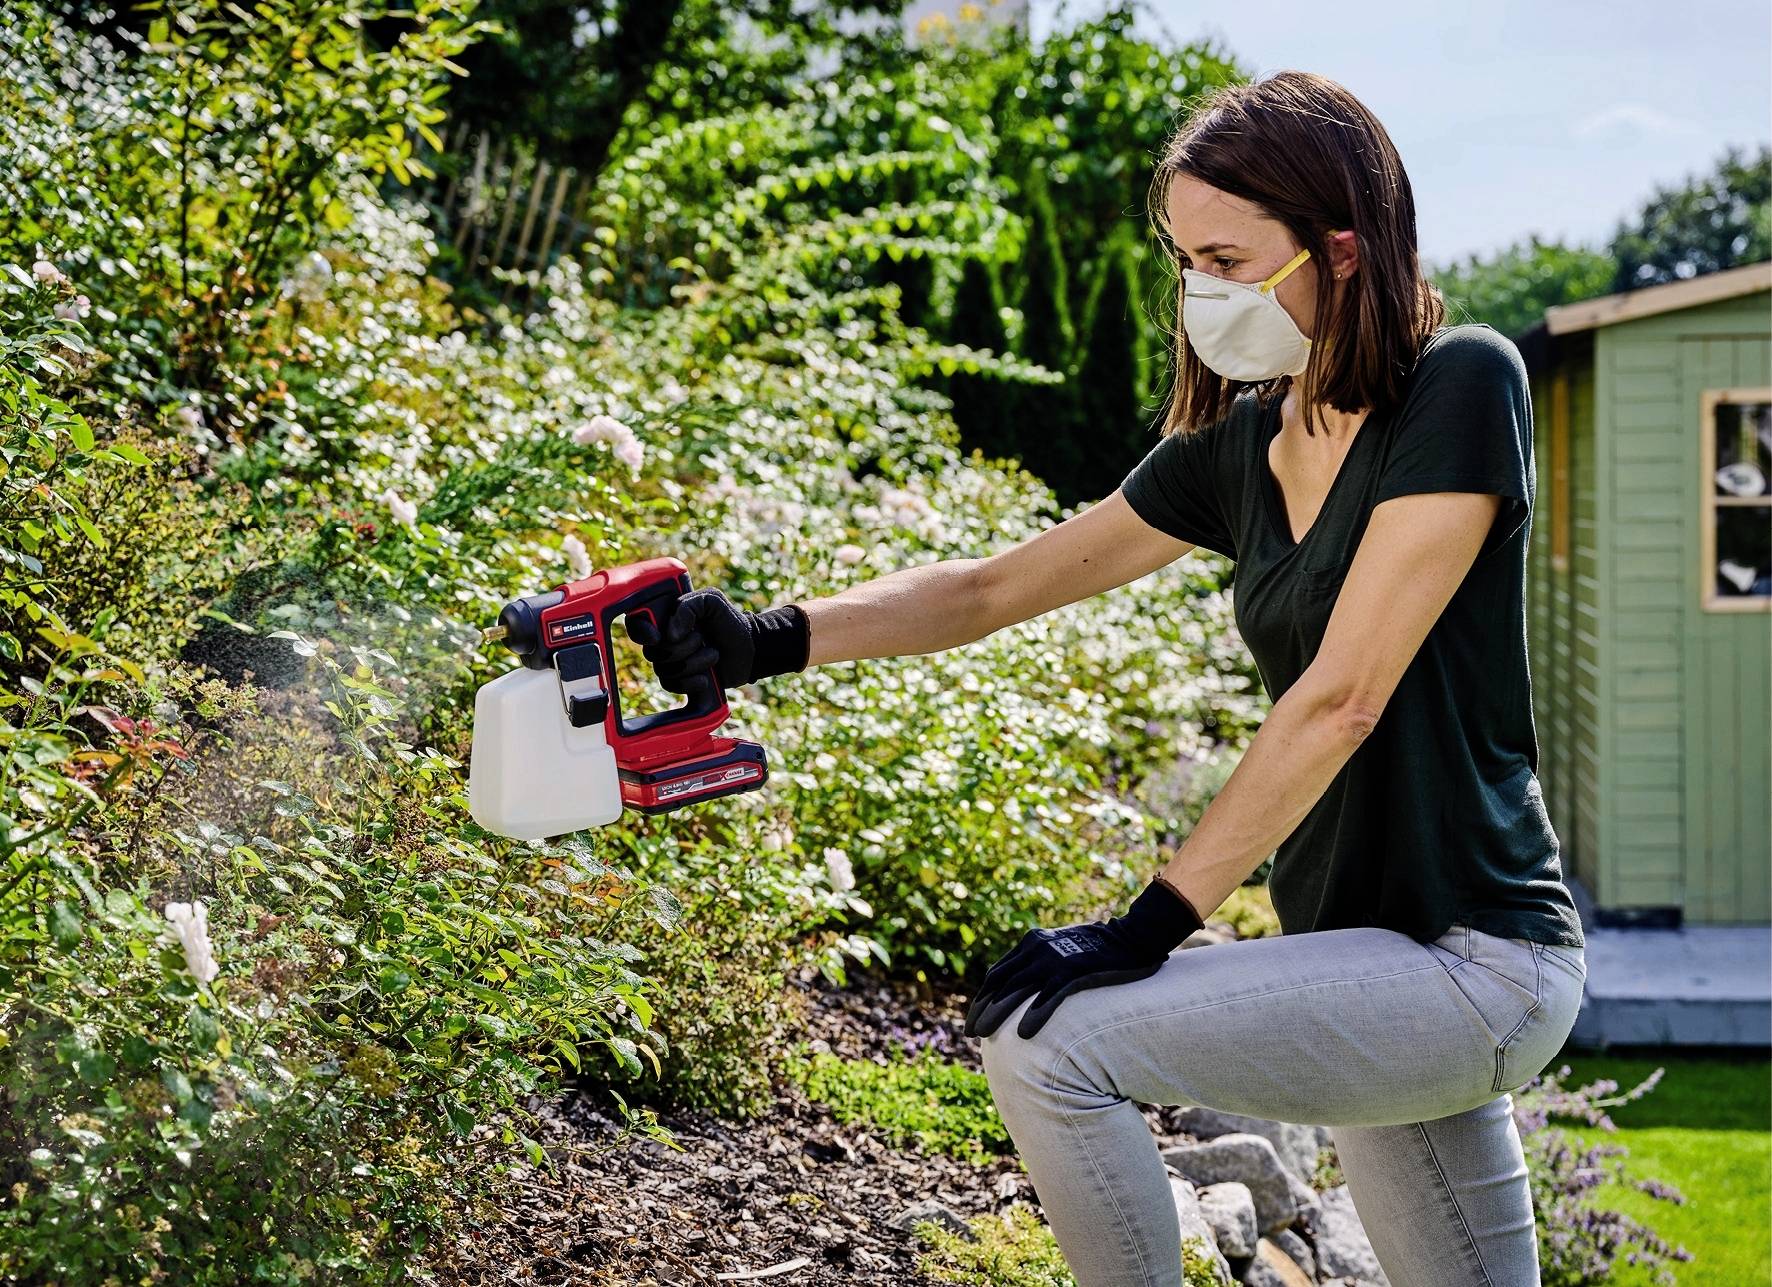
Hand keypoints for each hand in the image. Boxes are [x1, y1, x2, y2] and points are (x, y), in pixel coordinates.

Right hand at [629, 588, 751, 692]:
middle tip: (702, 638)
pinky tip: (705, 679)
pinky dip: (689, 683)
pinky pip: (670, 685)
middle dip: (682, 647)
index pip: (636, 622)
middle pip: (652, 651)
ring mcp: (670, 660)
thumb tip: (669, 634)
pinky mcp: (679, 679)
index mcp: (666, 616)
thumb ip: (689, 606)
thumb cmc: (729, 621)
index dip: (641, 631)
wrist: (749, 650)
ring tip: (713, 654)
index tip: (659, 636)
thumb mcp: (711, 601)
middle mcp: (663, 638)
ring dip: (693, 663)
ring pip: (663, 669)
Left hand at [963, 877, 1204, 1040]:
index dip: (983, 997)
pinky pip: (1049, 996)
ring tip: (985, 1037)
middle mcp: (1037, 948)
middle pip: (1000, 983)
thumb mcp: (1063, 949)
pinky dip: (1034, 1015)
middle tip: (971, 1033)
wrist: (1133, 937)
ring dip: (998, 1015)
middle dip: (982, 1009)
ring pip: (1017, 990)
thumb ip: (1043, 963)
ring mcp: (1054, 959)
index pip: (997, 973)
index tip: (973, 1018)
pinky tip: (1024, 1035)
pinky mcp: (1074, 971)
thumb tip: (1026, 989)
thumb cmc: (1100, 949)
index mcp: (1031, 942)